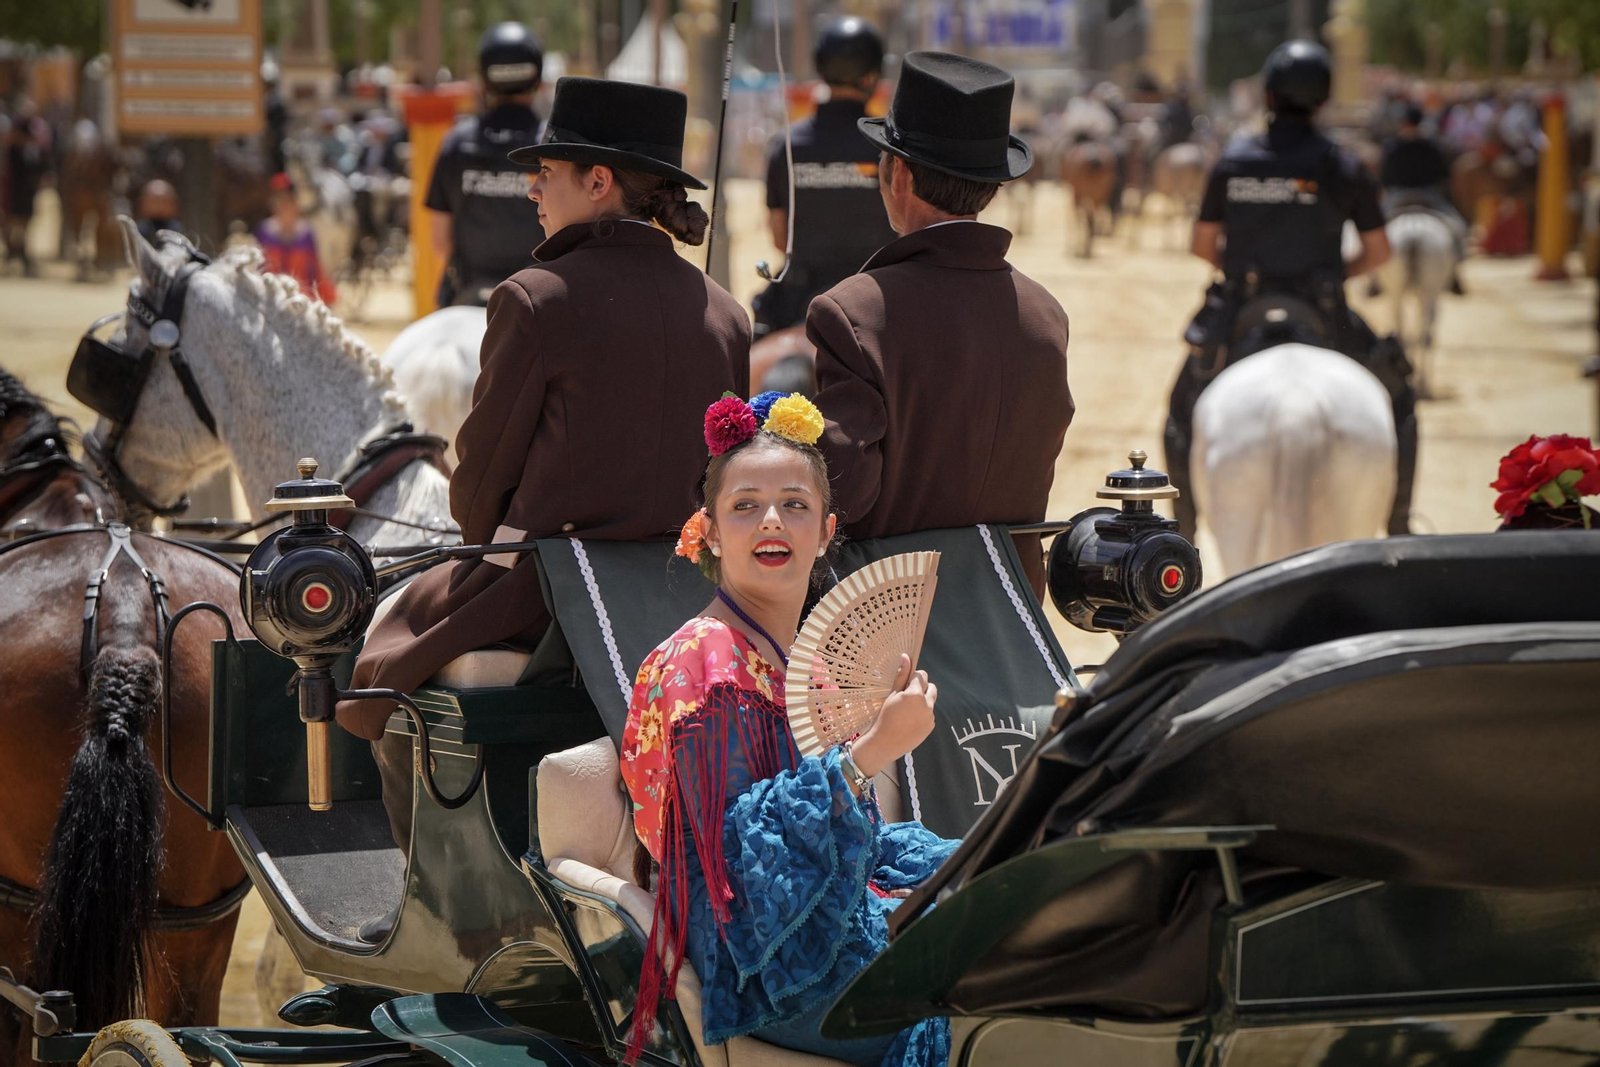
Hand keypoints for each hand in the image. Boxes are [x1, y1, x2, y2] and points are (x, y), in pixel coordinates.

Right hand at [851, 654, 936, 777]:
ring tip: (907, 711)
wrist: (884, 743)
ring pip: (930, 701)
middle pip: (931, 687)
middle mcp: (926, 704)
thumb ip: (901, 676)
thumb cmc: (885, 717)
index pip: (921, 675)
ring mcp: (930, 716)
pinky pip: (929, 714)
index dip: (913, 678)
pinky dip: (922, 714)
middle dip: (922, 688)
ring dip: (922, 701)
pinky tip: (909, 721)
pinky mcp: (930, 726)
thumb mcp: (892, 695)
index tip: (905, 684)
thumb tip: (906, 657)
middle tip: (907, 696)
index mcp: (915, 694)